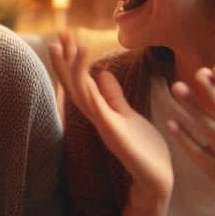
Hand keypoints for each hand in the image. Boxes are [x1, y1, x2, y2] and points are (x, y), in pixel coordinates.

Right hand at [50, 32, 172, 199]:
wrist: (156, 179)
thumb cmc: (143, 149)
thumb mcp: (128, 114)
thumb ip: (114, 96)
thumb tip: (103, 73)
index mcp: (100, 111)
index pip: (80, 81)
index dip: (71, 60)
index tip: (65, 37)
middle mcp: (98, 117)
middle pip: (75, 86)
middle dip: (65, 62)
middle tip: (58, 36)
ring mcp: (105, 126)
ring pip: (83, 95)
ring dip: (74, 71)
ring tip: (69, 47)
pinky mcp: (116, 136)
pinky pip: (100, 112)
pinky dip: (92, 94)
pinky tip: (88, 78)